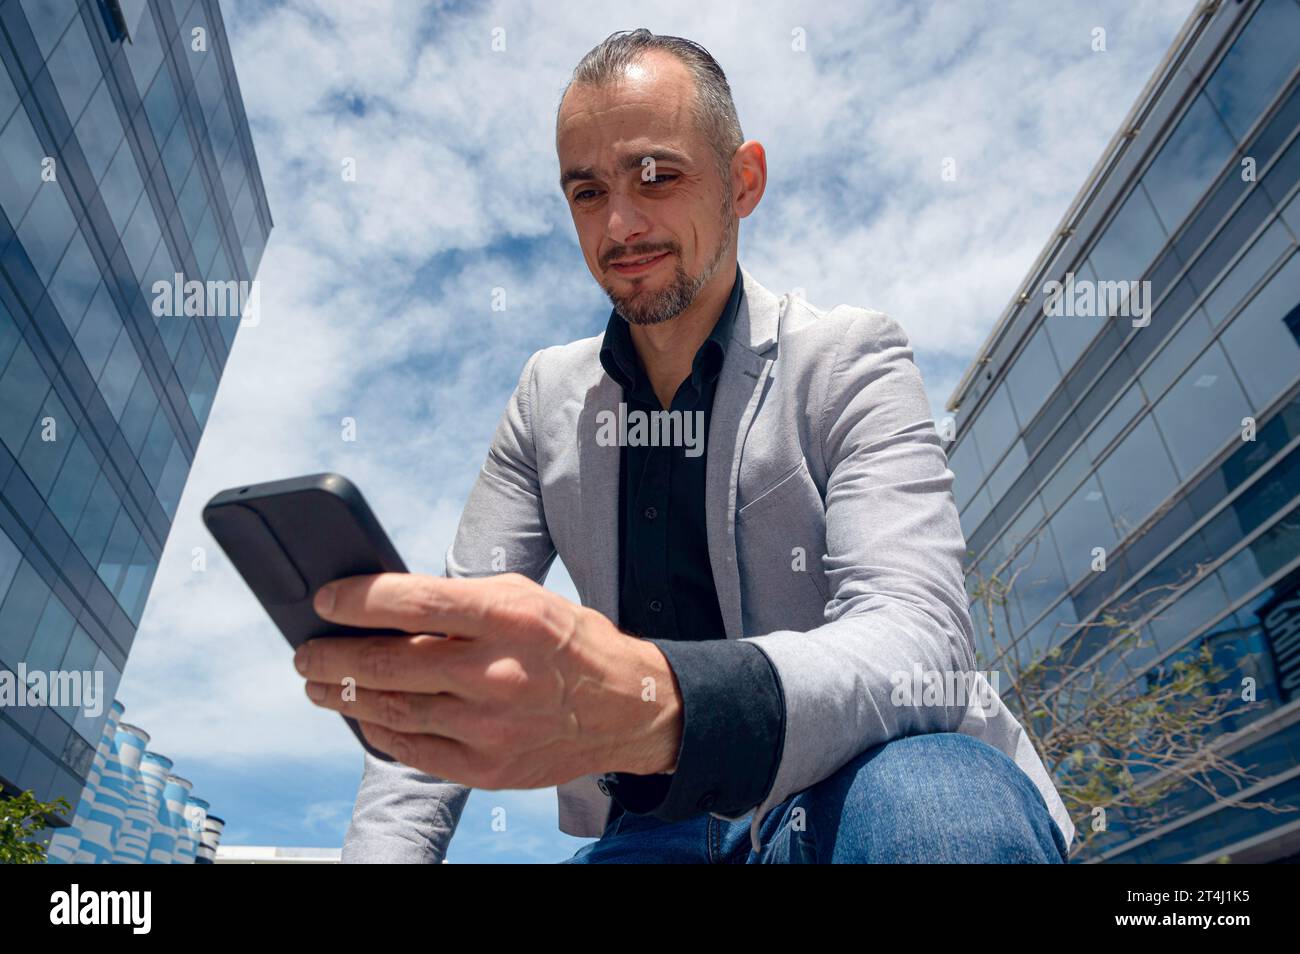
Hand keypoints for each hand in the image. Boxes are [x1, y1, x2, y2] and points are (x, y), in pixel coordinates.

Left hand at [294, 572, 682, 789]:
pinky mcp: (487, 768)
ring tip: (321, 684)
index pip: (413, 602)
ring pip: (392, 709)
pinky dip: (379, 730)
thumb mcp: (526, 600)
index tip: (324, 600)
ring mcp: (490, 727)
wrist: (628, 710)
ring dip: (343, 696)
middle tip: (304, 651)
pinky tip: (364, 716)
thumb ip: (461, 603)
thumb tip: (386, 608)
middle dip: (332, 656)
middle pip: (388, 663)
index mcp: (510, 618)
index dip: (357, 600)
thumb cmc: (570, 644)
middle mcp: (497, 673)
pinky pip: (412, 749)